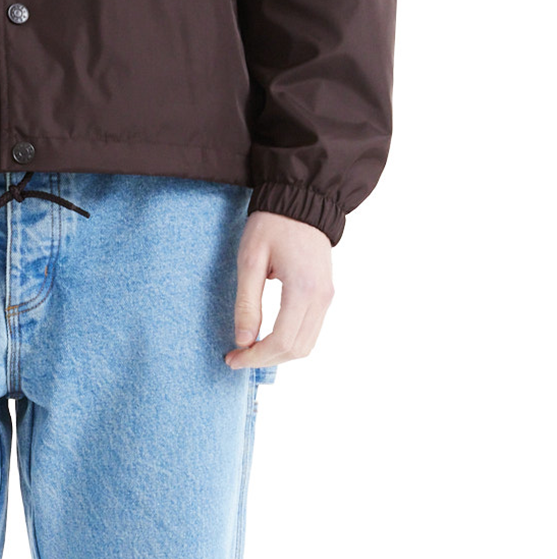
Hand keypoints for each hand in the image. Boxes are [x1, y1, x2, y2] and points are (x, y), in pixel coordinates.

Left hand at [224, 209, 333, 368]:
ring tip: (249, 348)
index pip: (282, 341)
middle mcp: (322, 298)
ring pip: (307, 344)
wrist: (300, 199)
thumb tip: (243, 341)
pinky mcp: (326, 293)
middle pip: (297, 349)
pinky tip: (267, 335)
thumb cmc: (271, 224)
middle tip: (236, 357)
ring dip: (279, 353)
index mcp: (303, 290)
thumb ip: (247, 303)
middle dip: (266, 359)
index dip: (256, 356)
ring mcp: (327, 296)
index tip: (232, 358)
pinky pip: (311, 330)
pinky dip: (290, 340)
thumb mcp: (250, 260)